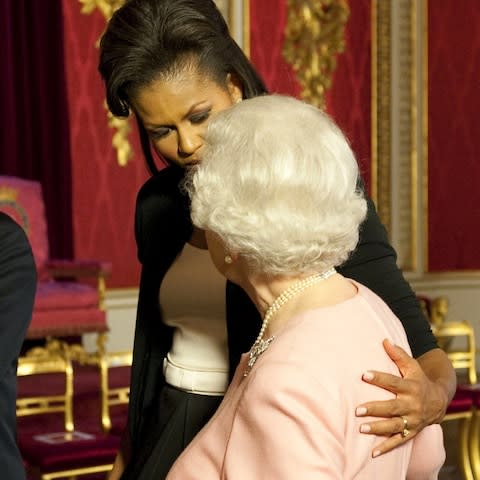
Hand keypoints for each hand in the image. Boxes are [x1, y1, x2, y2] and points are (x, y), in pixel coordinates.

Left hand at [355, 339, 448, 456]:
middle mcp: (411, 405)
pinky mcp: (410, 433)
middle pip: (392, 408)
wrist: (437, 401)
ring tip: (361, 428)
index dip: (378, 378)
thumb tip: (384, 340)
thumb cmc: (418, 379)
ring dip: (377, 428)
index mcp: (410, 387)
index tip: (363, 374)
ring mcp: (411, 421)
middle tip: (357, 409)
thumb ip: (398, 354)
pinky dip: (386, 448)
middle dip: (375, 409)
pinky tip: (372, 453)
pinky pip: (398, 442)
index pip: (393, 382)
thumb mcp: (412, 366)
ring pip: (394, 426)